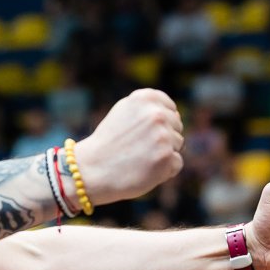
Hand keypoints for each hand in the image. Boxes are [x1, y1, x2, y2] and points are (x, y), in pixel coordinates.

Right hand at [75, 89, 183, 205]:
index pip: (170, 109)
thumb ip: (147, 109)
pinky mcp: (167, 159)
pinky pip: (176, 164)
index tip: (142, 133)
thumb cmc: (108, 143)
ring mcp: (163, 137)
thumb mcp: (123, 113)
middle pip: (177, 127)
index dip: (159, 123)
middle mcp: (156, 114)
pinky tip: (144, 169)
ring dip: (163, 154)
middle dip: (163, 138)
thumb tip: (175, 114)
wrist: (91, 170)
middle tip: (138, 148)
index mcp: (146, 98)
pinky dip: (164, 170)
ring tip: (139, 158)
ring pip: (178, 145)